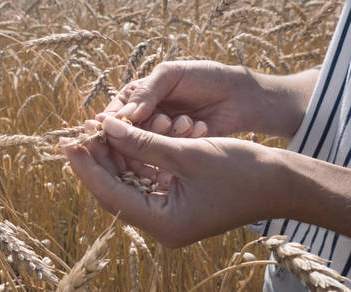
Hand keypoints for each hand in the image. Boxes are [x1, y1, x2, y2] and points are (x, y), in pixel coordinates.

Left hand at [61, 117, 281, 247]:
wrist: (283, 183)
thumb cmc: (243, 170)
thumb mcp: (187, 152)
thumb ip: (142, 142)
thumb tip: (107, 126)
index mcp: (164, 223)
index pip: (111, 194)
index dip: (86, 166)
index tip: (67, 142)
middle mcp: (163, 224)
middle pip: (117, 189)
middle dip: (100, 159)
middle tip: (81, 131)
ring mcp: (171, 214)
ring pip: (131, 182)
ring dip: (118, 155)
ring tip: (101, 129)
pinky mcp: (179, 201)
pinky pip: (148, 179)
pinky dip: (138, 157)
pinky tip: (126, 136)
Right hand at [101, 60, 317, 137]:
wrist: (239, 96)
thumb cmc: (205, 77)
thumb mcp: (172, 75)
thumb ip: (146, 92)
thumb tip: (124, 115)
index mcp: (137, 97)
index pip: (114, 114)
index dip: (112, 124)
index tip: (115, 130)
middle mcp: (145, 119)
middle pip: (127, 136)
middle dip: (145, 130)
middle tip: (164, 121)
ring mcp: (161, 136)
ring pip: (149, 146)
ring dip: (167, 134)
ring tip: (186, 121)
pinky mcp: (178, 150)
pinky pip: (169, 152)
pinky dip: (184, 140)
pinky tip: (200, 127)